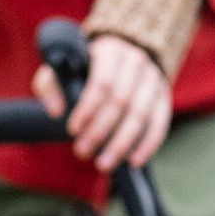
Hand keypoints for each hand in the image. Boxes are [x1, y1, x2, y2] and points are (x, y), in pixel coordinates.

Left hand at [36, 31, 171, 172]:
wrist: (119, 59)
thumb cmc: (84, 68)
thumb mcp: (64, 68)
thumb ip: (52, 86)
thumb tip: (57, 111)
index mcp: (110, 52)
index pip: (102, 82)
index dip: (88, 109)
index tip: (73, 130)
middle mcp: (136, 62)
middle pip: (121, 101)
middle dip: (100, 131)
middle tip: (81, 152)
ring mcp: (153, 79)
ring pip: (141, 115)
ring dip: (122, 143)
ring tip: (103, 163)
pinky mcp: (163, 97)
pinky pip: (159, 123)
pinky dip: (148, 144)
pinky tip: (134, 161)